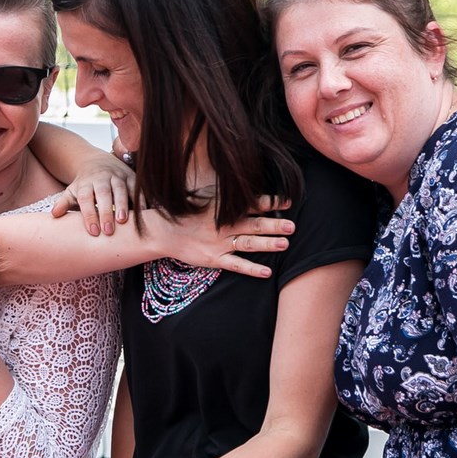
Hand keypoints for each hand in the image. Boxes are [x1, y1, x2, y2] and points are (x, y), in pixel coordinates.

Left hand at [51, 151, 134, 235]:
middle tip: (108, 231)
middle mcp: (102, 178)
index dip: (89, 215)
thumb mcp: (72, 191)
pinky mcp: (131, 176)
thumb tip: (54, 215)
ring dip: (123, 205)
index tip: (92, 232)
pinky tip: (143, 214)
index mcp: (86, 183)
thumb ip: (63, 203)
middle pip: (103, 194)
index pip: (86, 198)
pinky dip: (141, 200)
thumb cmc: (84, 184)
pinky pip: (137, 188)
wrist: (97, 161)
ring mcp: (118, 175)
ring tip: (124, 222)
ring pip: (121, 189)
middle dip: (106, 212)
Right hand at [157, 195, 294, 278]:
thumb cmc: (187, 212)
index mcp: (224, 208)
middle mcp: (224, 225)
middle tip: (293, 226)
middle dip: (274, 224)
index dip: (270, 202)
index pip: (251, 203)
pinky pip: (236, 264)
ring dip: (267, 244)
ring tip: (285, 244)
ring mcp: (220, 243)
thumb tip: (245, 186)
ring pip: (248, 243)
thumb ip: (226, 195)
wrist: (163, 231)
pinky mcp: (214, 259)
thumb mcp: (205, 196)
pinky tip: (266, 272)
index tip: (288, 202)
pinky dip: (251, 269)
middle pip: (254, 224)